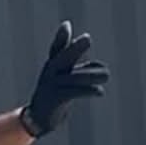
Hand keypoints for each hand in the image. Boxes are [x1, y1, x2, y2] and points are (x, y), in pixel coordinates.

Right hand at [20, 21, 109, 136]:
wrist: (38, 119)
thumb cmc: (56, 95)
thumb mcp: (66, 80)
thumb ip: (83, 70)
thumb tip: (102, 67)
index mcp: (53, 65)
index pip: (56, 49)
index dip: (61, 38)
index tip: (66, 25)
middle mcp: (50, 73)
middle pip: (63, 58)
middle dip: (75, 48)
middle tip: (87, 38)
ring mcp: (51, 86)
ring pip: (74, 78)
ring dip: (91, 76)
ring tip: (107, 76)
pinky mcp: (55, 100)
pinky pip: (74, 92)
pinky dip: (88, 91)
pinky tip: (100, 92)